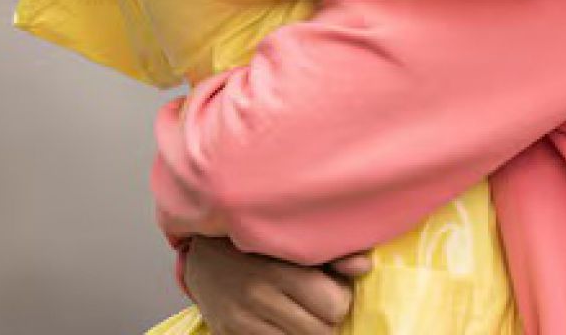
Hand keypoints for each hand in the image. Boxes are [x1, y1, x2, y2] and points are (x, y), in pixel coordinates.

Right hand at [185, 236, 369, 334]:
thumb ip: (332, 252)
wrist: (202, 257)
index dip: (339, 298)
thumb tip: (364, 267)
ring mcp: (241, 322)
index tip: (328, 288)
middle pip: (322, 331)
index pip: (336, 305)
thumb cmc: (258, 246)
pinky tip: (279, 324)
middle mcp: (258, 297)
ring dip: (305, 332)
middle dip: (325, 320)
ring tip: (296, 313)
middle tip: (313, 304)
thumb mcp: (293, 240)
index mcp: (279, 269)